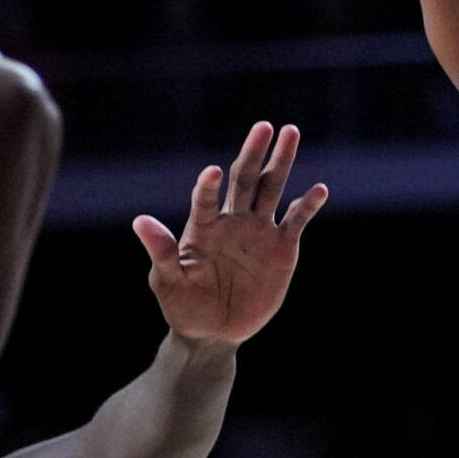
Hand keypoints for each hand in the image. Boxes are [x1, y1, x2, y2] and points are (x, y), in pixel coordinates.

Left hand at [135, 123, 326, 348]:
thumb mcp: (168, 280)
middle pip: (245, 179)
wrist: (213, 331)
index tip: (212, 173)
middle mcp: (232, 221)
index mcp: (203, 227)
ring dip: (282, 162)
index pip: (206, 200)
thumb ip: (161, 250)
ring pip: (271, 188)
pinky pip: (297, 220)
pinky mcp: (281, 247)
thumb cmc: (183, 304)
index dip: (209, 187)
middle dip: (254, 153)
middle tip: (263, 127)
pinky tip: (319, 190)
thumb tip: (139, 221)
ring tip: (290, 132)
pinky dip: (308, 205)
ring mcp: (258, 231)